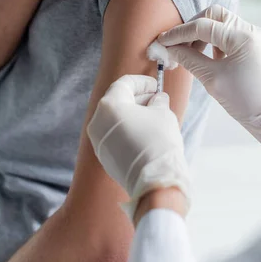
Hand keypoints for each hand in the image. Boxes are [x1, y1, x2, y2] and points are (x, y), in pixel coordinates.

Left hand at [87, 75, 190, 217]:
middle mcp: (97, 121)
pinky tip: (145, 132)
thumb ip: (158, 101)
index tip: (155, 85)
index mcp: (109, 106)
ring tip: (153, 115)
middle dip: (137, 98)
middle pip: (117, 101)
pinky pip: (114, 135)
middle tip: (156, 99)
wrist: (153, 180)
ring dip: (132, 114)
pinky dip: (127, 129)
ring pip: (114, 119)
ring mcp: (98, 141)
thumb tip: (157, 99)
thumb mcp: (163, 113)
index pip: (124, 84)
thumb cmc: (158, 141)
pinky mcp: (104, 157)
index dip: (142, 82)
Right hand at [159, 5, 260, 157]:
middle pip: (214, 15)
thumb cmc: (245, 101)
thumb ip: (188, 59)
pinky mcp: (255, 46)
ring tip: (188, 53)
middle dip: (192, 28)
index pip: (203, 26)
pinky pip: (229, 35)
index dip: (179, 33)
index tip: (162, 41)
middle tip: (176, 45)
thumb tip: (169, 48)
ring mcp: (255, 37)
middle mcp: (251, 30)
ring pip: (221, 23)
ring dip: (202, 34)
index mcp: (243, 37)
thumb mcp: (212, 79)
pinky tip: (204, 57)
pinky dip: (214, 42)